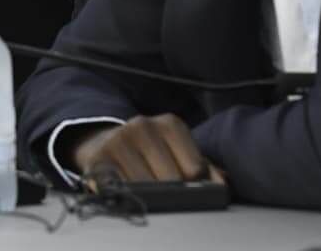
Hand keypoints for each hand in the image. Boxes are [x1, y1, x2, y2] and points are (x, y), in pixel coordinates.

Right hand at [67, 113, 218, 182]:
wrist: (105, 142)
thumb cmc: (150, 152)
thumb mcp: (178, 152)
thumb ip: (204, 167)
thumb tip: (221, 184)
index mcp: (170, 123)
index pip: (195, 169)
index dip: (193, 184)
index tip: (185, 183)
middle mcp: (143, 125)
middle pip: (172, 180)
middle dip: (171, 192)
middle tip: (164, 189)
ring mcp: (119, 140)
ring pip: (147, 187)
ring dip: (148, 196)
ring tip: (145, 188)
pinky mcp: (99, 158)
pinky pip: (121, 189)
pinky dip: (126, 195)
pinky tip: (127, 187)